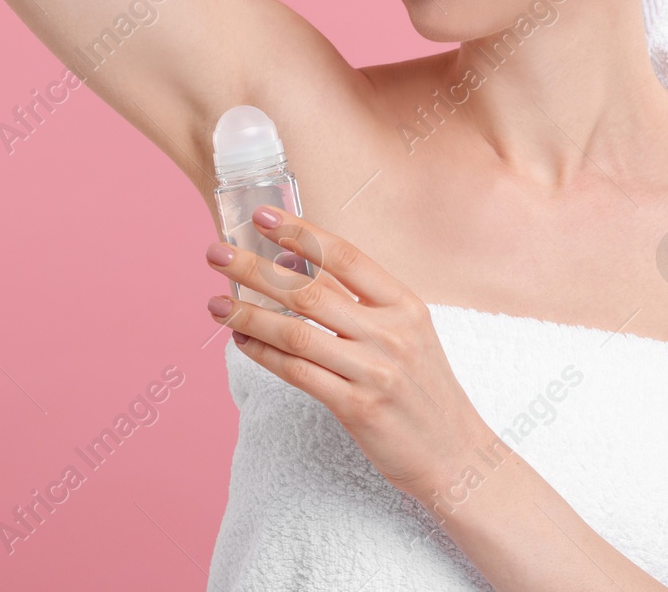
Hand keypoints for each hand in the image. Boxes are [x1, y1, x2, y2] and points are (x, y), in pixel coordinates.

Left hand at [205, 205, 490, 501]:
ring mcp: (374, 371)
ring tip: (214, 303)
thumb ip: (363, 302)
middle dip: (254, 269)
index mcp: (405, 304)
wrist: (454, 452)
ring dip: (247, 315)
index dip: (300, 233)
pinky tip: (240, 341)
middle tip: (216, 253)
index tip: (261, 216)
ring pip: (295, 333)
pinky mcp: (357, 408)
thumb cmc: (422, 387)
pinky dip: (262, 354)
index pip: (344, 256)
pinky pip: (297, 374)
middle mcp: (391, 333)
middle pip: (310, 291)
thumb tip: (296, 268)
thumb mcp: (408, 332)